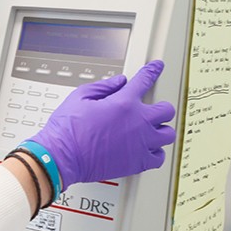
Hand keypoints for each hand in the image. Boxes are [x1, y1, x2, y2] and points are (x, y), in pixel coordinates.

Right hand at [29, 60, 176, 189]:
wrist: (62, 157)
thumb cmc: (67, 130)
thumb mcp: (79, 97)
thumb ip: (103, 87)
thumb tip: (118, 81)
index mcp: (123, 103)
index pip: (145, 80)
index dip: (152, 71)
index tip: (156, 68)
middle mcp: (137, 122)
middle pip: (166, 110)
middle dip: (160, 107)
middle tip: (152, 109)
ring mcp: (140, 143)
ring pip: (168, 134)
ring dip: (161, 130)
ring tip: (152, 131)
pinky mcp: (138, 163)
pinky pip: (159, 157)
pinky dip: (156, 152)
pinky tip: (148, 150)